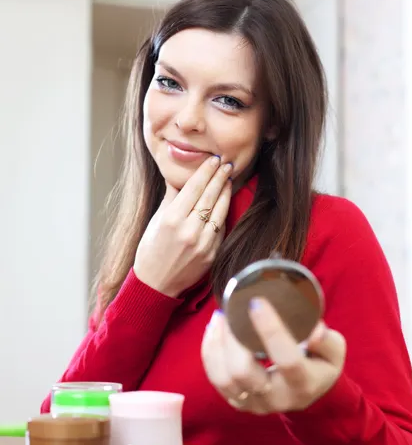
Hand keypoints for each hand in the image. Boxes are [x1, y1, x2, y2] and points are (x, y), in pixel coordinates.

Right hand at [134, 156, 232, 297]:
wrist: (156, 284)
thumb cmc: (151, 250)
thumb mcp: (156, 220)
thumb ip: (171, 198)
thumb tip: (180, 176)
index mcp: (172, 219)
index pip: (194, 188)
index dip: (206, 172)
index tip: (214, 160)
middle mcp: (189, 230)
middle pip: (209, 197)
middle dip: (219, 177)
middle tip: (227, 164)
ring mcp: (203, 244)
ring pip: (219, 211)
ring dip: (225, 193)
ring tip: (228, 179)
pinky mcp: (211, 254)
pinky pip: (220, 229)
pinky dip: (223, 214)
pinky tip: (224, 202)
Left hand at [201, 298, 345, 414]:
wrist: (309, 394)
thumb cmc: (320, 365)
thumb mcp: (334, 352)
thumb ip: (327, 341)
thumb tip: (313, 330)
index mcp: (303, 384)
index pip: (286, 360)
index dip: (271, 330)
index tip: (257, 302)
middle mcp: (276, 398)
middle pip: (243, 373)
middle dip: (232, 338)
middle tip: (231, 309)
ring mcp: (253, 404)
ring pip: (223, 378)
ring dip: (216, 344)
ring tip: (220, 316)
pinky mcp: (237, 401)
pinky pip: (215, 378)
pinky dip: (210, 352)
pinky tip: (214, 330)